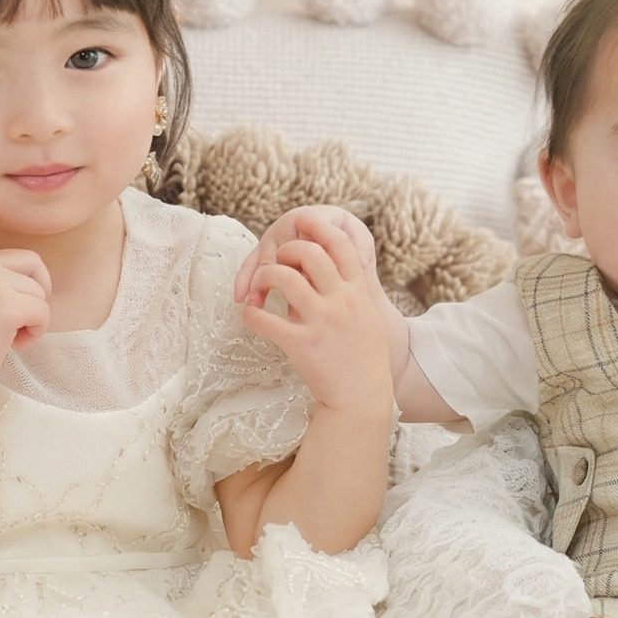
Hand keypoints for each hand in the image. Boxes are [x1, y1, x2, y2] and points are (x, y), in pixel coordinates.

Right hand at [0, 181, 50, 387]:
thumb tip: (29, 286)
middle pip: (35, 264)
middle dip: (39, 292)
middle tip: (21, 317)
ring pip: (41, 295)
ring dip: (33, 321)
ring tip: (6, 334)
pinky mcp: (7, 304)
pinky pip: (42, 313)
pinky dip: (35, 333)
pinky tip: (12, 342)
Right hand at [232, 205, 378, 304]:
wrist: (339, 259)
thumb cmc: (350, 250)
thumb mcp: (359, 244)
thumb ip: (360, 249)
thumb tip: (361, 262)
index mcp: (316, 217)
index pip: (309, 229)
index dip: (309, 251)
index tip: (311, 275)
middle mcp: (291, 223)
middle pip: (283, 244)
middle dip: (282, 268)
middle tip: (286, 293)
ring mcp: (276, 238)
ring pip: (264, 256)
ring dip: (257, 278)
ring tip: (255, 302)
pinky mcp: (265, 254)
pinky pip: (251, 265)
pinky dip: (246, 281)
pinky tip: (241, 299)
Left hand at [237, 207, 393, 414]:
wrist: (363, 396)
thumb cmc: (364, 357)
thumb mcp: (367, 315)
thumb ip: (352, 290)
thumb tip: (336, 266)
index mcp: (357, 291)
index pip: (340, 244)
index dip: (319, 226)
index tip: (302, 221)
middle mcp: (341, 301)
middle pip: (309, 253)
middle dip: (286, 250)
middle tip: (277, 262)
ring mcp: (321, 322)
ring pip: (284, 278)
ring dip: (264, 277)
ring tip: (259, 288)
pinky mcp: (302, 344)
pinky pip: (264, 320)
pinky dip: (251, 314)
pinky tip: (250, 316)